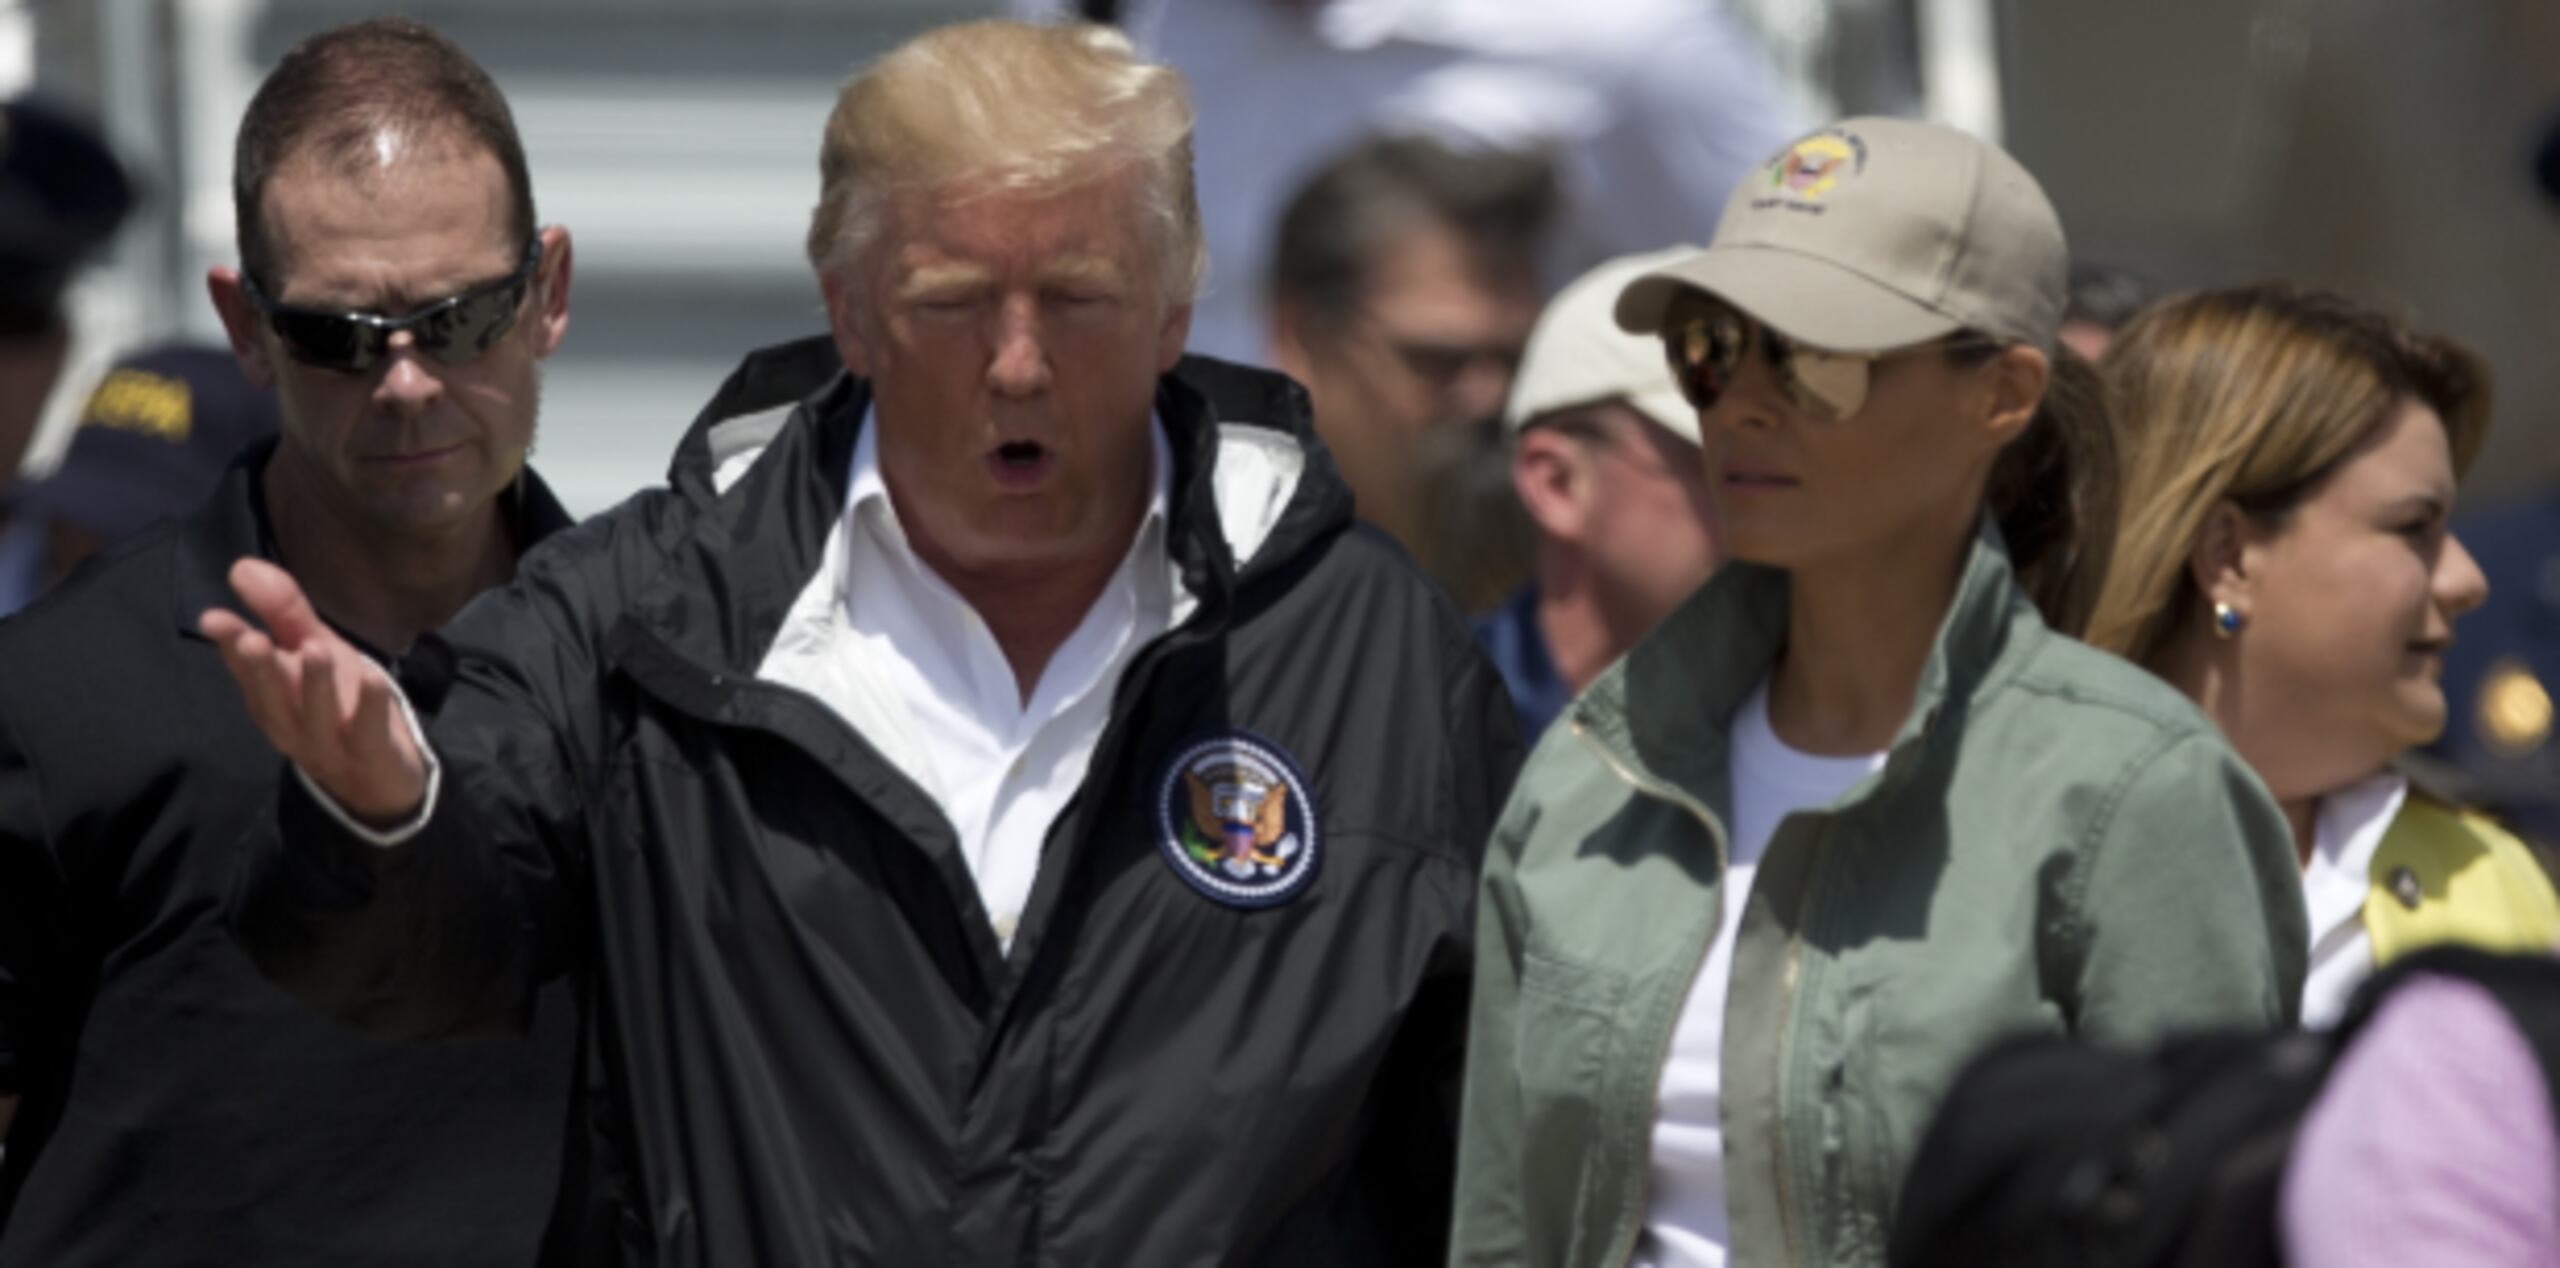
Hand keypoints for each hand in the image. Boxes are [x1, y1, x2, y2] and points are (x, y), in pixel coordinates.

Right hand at [200, 558, 427, 826]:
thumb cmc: (339, 705)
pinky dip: (369, 705)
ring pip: (315, 715)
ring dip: (314, 684)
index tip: (214, 619)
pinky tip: (373, 678)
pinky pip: (366, 730)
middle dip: (261, 668)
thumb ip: (281, 612)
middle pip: (272, 695)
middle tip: (253, 638)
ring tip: (315, 649)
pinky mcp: (368, 753)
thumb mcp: (313, 650)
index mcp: (271, 695)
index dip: (230, 645)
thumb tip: (240, 566)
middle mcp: (290, 721)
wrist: (379, 777)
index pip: (245, 669)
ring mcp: (327, 741)